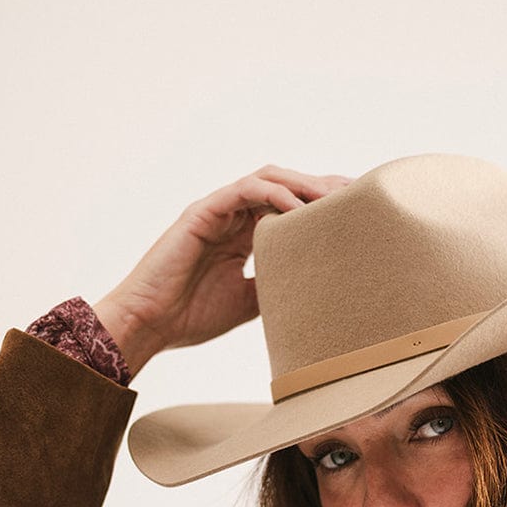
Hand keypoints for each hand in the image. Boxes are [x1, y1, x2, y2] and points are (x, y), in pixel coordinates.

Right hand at [93, 165, 353, 375]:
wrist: (148, 325)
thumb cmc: (191, 317)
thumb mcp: (250, 303)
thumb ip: (277, 287)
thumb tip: (318, 292)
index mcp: (245, 236)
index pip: (291, 210)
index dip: (323, 207)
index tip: (358, 214)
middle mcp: (234, 218)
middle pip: (286, 187)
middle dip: (323, 187)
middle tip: (359, 195)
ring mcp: (218, 211)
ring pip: (269, 181)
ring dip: (303, 185)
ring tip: (334, 198)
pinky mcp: (202, 212)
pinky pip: (244, 191)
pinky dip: (273, 194)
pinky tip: (298, 208)